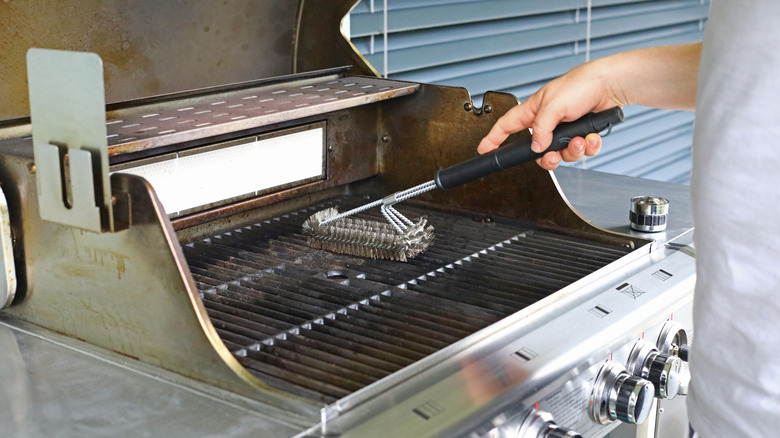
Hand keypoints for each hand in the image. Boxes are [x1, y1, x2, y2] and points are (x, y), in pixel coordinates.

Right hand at [477, 59, 624, 169]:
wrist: (611, 85)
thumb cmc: (580, 84)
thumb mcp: (553, 105)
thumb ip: (541, 129)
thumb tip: (536, 147)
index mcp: (534, 111)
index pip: (507, 126)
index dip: (494, 138)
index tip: (484, 149)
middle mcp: (548, 122)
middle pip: (538, 151)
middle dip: (548, 158)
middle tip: (554, 156)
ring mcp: (565, 130)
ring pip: (562, 154)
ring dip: (573, 150)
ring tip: (580, 140)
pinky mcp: (582, 134)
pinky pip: (581, 151)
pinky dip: (588, 146)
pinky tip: (592, 137)